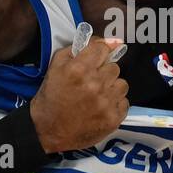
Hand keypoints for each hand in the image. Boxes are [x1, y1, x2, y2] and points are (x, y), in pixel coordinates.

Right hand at [30, 37, 127, 152]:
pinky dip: (115, 104)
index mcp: (79, 69)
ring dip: (111, 88)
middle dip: (104, 72)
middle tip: (92, 81)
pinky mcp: (113, 118)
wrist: (48, 132)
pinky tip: (101, 107)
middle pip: (114, 67)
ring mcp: (106, 102)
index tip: (99, 56)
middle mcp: (95, 83)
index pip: (103, 48)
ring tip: (98, 96)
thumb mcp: (54, 68)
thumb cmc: (50, 98)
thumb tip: (101, 41)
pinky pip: (124, 102)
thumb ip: (74, 50)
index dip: (101, 51)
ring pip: (122, 84)